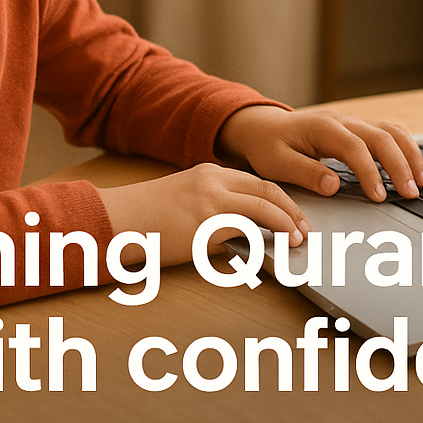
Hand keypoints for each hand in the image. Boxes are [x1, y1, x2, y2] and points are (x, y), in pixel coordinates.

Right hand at [98, 163, 308, 266]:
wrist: (117, 219)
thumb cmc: (144, 219)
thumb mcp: (182, 205)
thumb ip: (212, 213)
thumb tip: (239, 238)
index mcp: (208, 173)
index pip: (255, 180)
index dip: (279, 198)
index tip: (292, 213)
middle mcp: (213, 181)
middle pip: (266, 188)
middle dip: (291, 209)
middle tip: (304, 227)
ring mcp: (210, 200)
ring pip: (262, 205)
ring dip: (285, 222)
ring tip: (297, 239)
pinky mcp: (205, 222)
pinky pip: (245, 228)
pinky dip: (264, 239)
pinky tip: (273, 249)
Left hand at [214, 104, 422, 202]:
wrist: (264, 125)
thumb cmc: (268, 145)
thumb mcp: (276, 162)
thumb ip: (305, 172)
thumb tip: (333, 186)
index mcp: (322, 127)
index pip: (355, 147)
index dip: (370, 171)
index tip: (379, 196)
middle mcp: (344, 120)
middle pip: (382, 137)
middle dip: (400, 165)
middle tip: (411, 194)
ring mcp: (354, 121)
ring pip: (392, 130)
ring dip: (409, 155)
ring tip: (420, 182)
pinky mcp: (360, 127)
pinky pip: (390, 131)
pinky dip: (406, 148)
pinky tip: (413, 168)